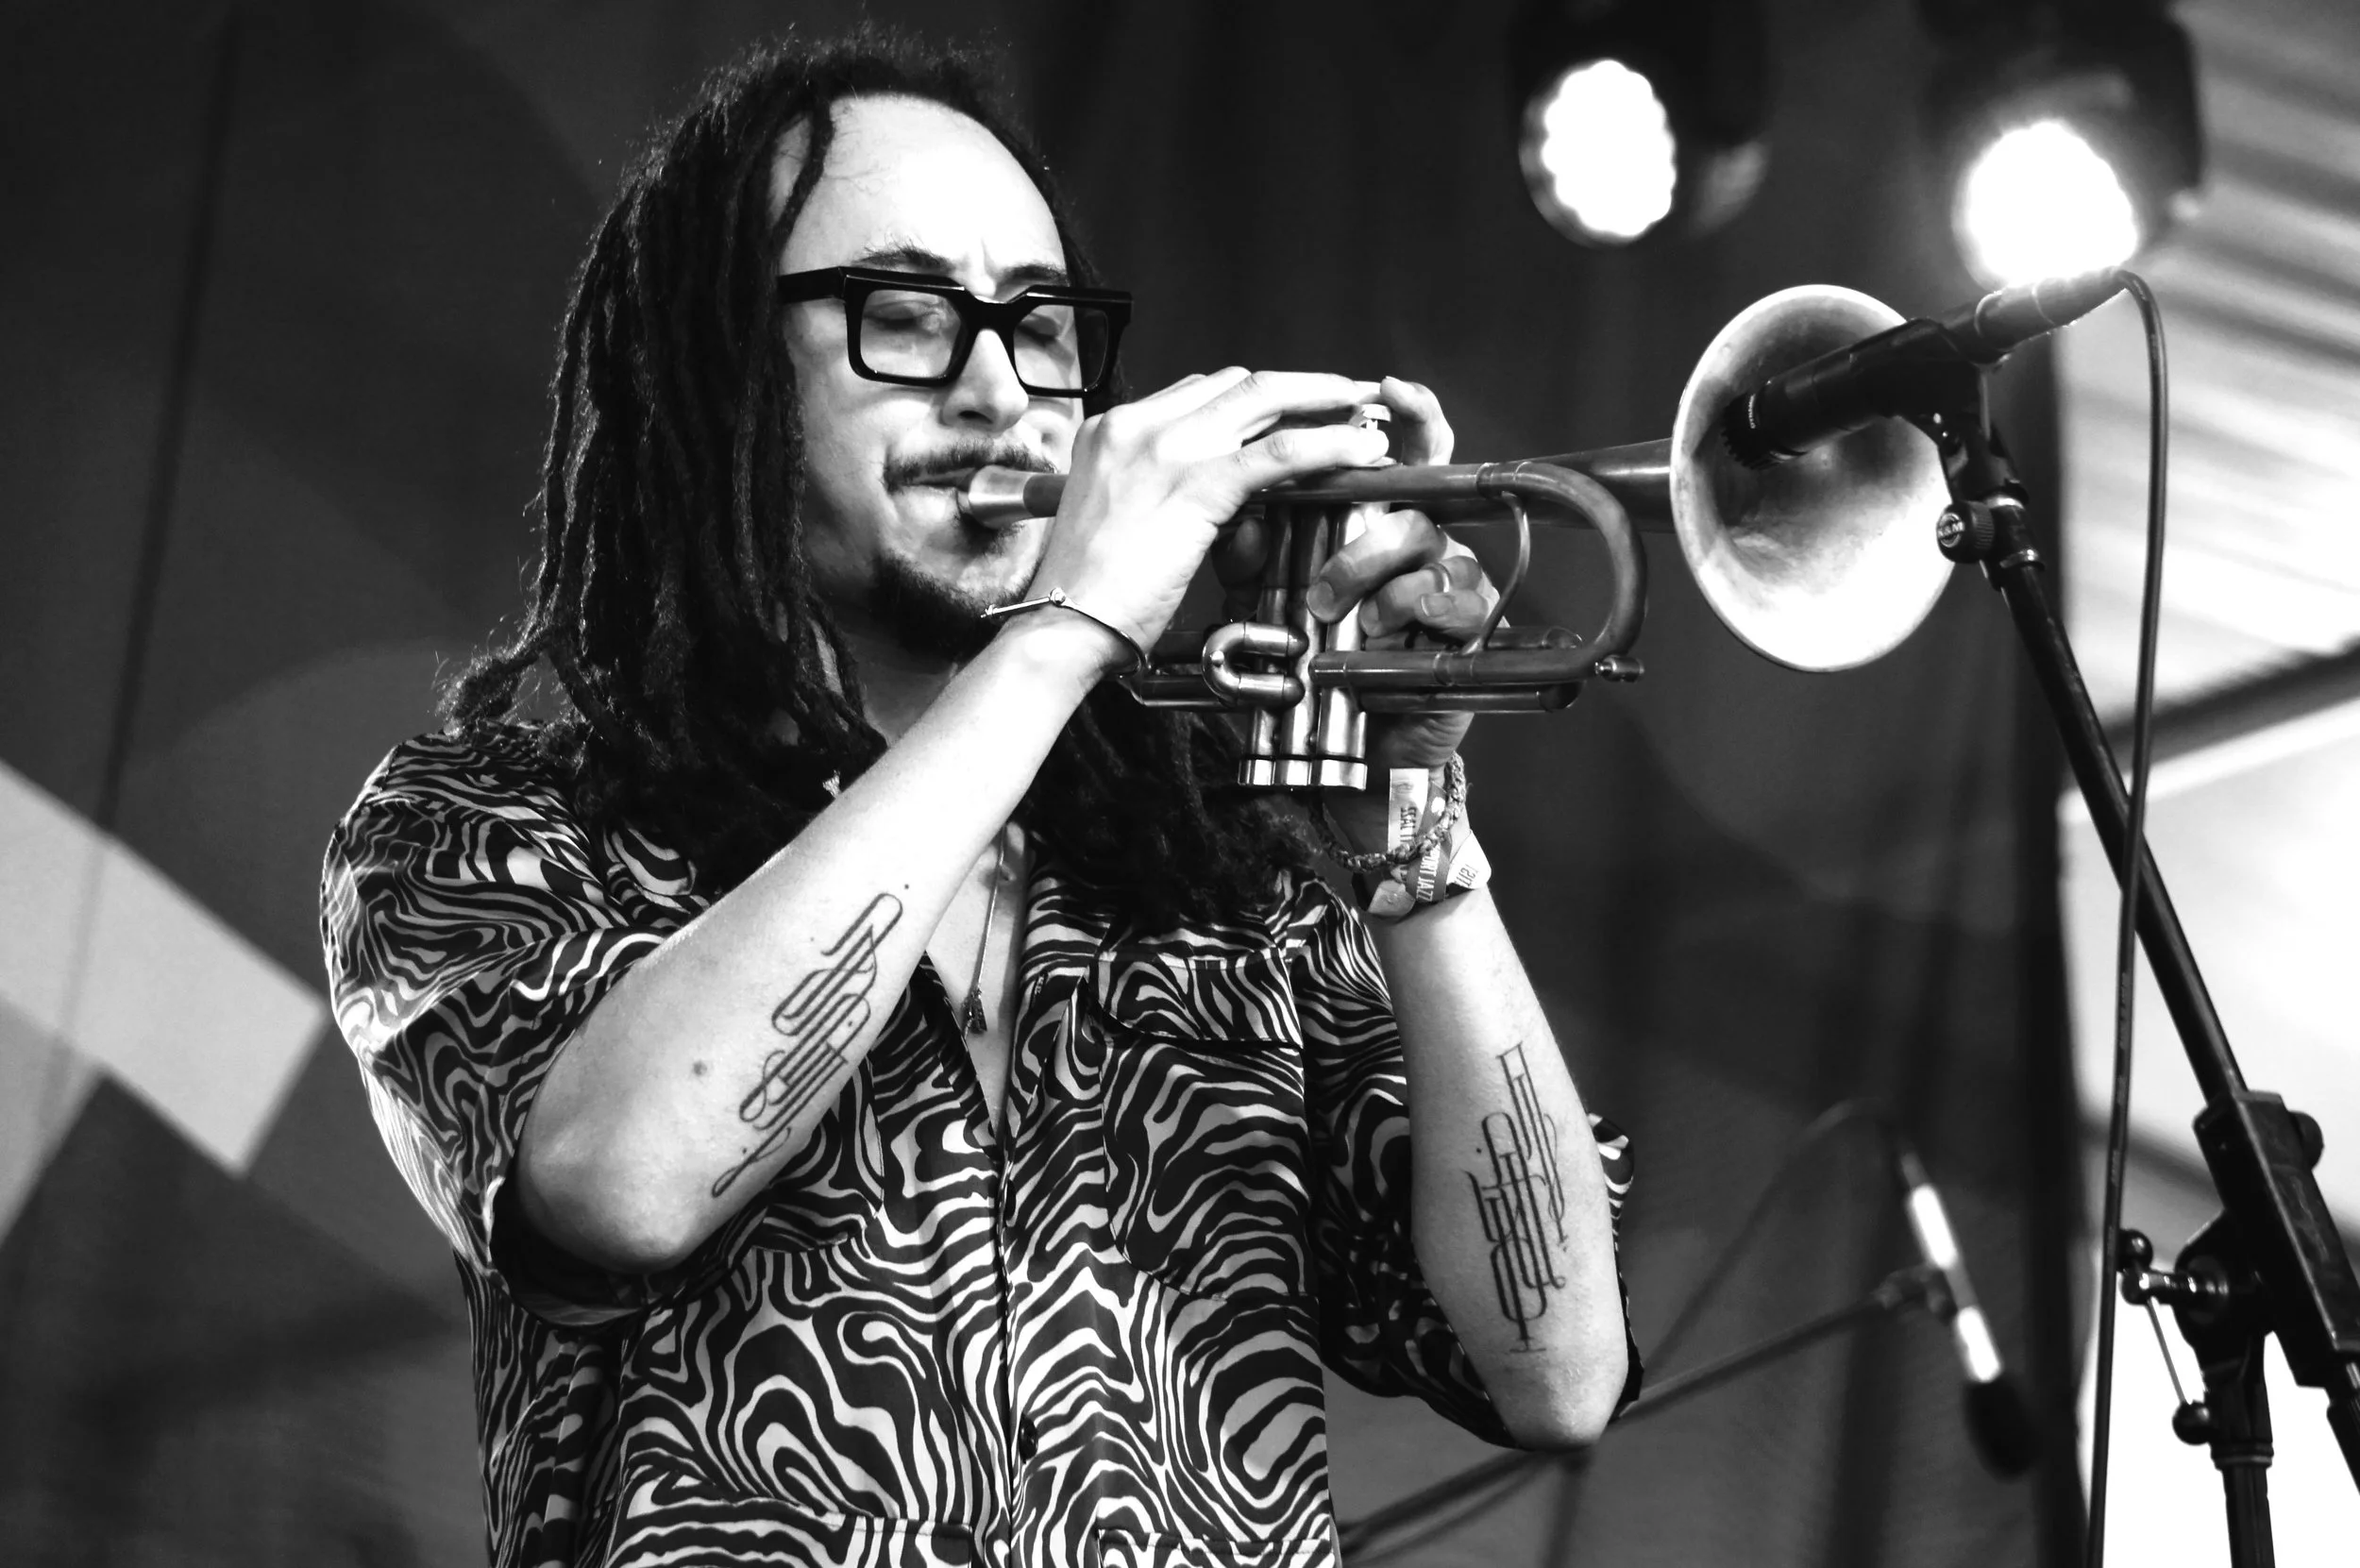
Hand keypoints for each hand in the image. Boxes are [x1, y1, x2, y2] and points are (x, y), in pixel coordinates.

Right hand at [1025, 369, 1391, 671]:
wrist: (1063, 621)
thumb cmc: (1088, 592)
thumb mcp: (1116, 520)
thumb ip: (1160, 492)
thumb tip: (1219, 501)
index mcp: (1111, 430)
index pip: (1197, 391)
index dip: (1252, 398)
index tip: (1288, 409)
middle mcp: (1136, 425)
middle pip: (1234, 382)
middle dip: (1296, 387)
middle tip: (1342, 396)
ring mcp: (1165, 448)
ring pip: (1263, 399)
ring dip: (1323, 400)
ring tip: (1363, 410)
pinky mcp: (1196, 484)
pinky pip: (1279, 452)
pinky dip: (1327, 444)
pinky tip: (1359, 448)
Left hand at [1232, 376, 1489, 773]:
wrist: (1346, 743)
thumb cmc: (1313, 656)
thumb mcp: (1265, 594)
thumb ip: (1249, 546)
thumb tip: (1241, 506)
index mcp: (1374, 516)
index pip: (1396, 449)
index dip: (1406, 414)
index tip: (1387, 388)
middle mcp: (1418, 537)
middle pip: (1418, 490)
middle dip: (1380, 504)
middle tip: (1340, 542)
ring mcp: (1448, 577)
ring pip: (1429, 543)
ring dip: (1375, 571)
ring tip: (1337, 612)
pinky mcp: (1468, 624)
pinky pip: (1457, 597)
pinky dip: (1418, 610)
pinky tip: (1388, 628)